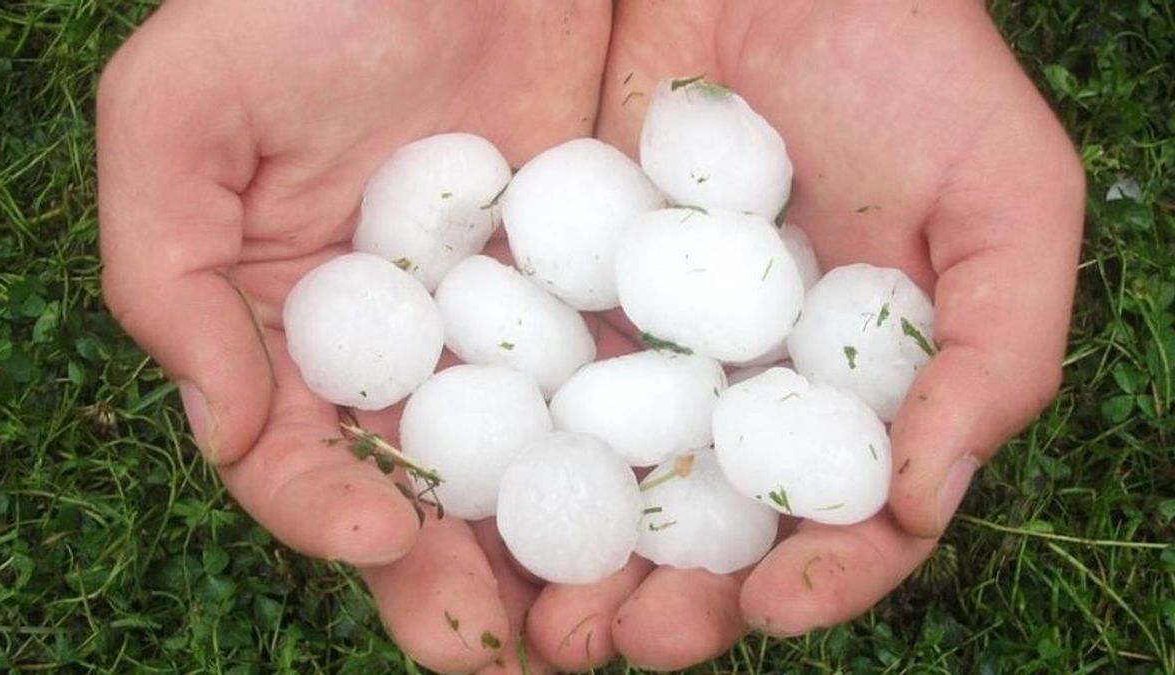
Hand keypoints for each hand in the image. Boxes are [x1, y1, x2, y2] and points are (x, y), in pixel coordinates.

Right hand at [97, 1, 610, 670]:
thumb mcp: (184, 108)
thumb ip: (165, 268)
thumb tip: (220, 426)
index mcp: (292, 331)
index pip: (295, 459)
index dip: (325, 513)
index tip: (384, 534)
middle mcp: (402, 353)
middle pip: (424, 496)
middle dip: (458, 583)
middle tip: (507, 651)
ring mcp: (508, 333)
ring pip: (531, 472)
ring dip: (562, 557)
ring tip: (605, 621)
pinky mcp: (600, 295)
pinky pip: (624, 391)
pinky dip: (648, 458)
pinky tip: (682, 508)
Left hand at [518, 1, 1084, 669]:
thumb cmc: (911, 64)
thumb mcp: (1005, 197)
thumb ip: (996, 351)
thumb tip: (919, 505)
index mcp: (853, 392)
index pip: (841, 520)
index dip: (816, 580)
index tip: (767, 607)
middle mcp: (746, 388)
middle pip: (709, 526)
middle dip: (669, 599)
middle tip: (624, 640)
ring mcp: (650, 347)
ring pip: (609, 482)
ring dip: (575, 560)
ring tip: (543, 619)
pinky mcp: (567, 296)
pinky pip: (530, 385)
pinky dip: (505, 451)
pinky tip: (474, 501)